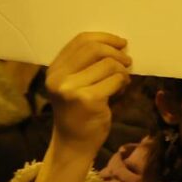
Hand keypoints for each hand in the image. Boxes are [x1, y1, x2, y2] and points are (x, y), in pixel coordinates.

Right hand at [44, 31, 131, 155]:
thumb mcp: (74, 83)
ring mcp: (71, 89)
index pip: (81, 40)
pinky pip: (116, 79)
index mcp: (54, 70)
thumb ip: (86, 63)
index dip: (105, 37)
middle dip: (116, 52)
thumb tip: (118, 44)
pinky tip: (120, 91)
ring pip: (108, 63)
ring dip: (122, 71)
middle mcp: (58, 78)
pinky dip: (123, 82)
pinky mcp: (88, 100)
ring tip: (122, 81)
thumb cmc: (79, 112)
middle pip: (94, 48)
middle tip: (127, 62)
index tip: (121, 43)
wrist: (74, 144)